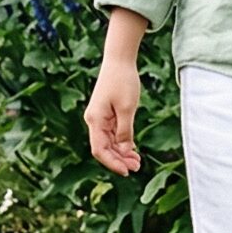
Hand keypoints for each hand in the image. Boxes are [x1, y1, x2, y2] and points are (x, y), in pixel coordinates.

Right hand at [86, 58, 141, 177]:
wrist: (119, 60)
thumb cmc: (123, 81)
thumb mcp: (127, 108)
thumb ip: (124, 131)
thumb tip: (124, 150)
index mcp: (95, 120)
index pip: (100, 150)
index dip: (113, 163)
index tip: (127, 171)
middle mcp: (94, 121)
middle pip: (104, 148)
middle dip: (119, 160)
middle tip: (137, 167)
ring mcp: (99, 118)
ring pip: (109, 142)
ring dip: (121, 153)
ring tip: (137, 161)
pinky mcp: (106, 114)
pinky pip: (112, 134)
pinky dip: (121, 143)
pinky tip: (132, 150)